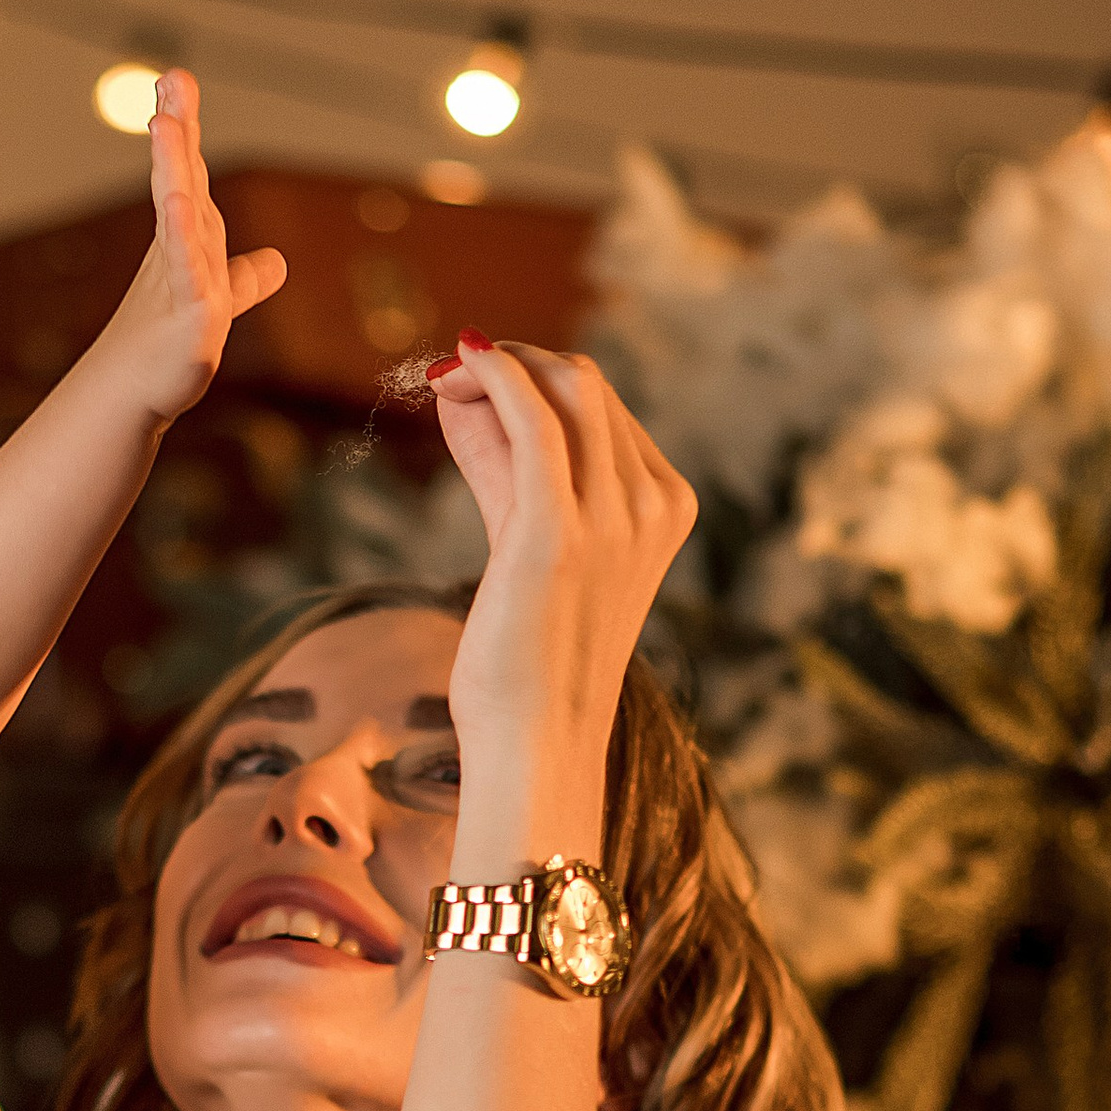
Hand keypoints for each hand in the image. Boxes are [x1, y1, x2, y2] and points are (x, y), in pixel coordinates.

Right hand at [93, 68, 286, 423]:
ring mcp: (180, 276)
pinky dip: (182, 233)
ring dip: (171, 166)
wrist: (137, 392)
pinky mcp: (189, 311)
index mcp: (189, 236)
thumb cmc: (169, 342)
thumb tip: (275, 264)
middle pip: (181, 177)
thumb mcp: (221, 299)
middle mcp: (180, 246)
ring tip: (164, 124)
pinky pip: (188, 266)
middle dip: (177, 128)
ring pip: (178, 211)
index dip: (185, 127)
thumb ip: (245, 278)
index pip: (189, 171)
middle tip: (172, 79)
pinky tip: (177, 200)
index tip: (175, 81)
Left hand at [428, 340, 694, 759]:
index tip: (476, 387)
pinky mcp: (557, 532)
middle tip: (450, 376)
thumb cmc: (529, 661)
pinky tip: (460, 366)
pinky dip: (495, 377)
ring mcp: (614, 518)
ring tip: (444, 378)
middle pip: (584, 388)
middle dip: (515, 366)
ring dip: (496, 369)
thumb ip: (509, 474)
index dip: (533, 383)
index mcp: (666, 507)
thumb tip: (467, 397)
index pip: (602, 409)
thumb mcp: (532, 550)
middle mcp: (652, 505)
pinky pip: (532, 420)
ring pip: (564, 391)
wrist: (538, 744)